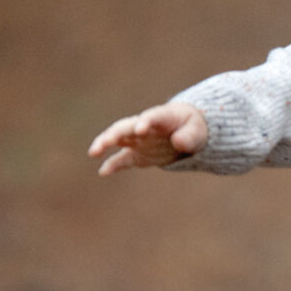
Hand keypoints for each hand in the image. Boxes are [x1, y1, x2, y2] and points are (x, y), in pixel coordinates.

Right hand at [88, 102, 207, 175]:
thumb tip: (178, 142)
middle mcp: (144, 127)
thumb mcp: (197, 131)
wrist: (187, 132)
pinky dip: (112, 165)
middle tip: (106, 141)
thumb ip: (189, 136)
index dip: (145, 121)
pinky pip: (122, 159)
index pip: (151, 117)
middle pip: (125, 127)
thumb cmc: (192, 127)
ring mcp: (138, 140)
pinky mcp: (137, 154)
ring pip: (117, 139)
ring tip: (93, 152)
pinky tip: (103, 173)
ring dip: (105, 144)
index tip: (141, 128)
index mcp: (160, 117)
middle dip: (115, 133)